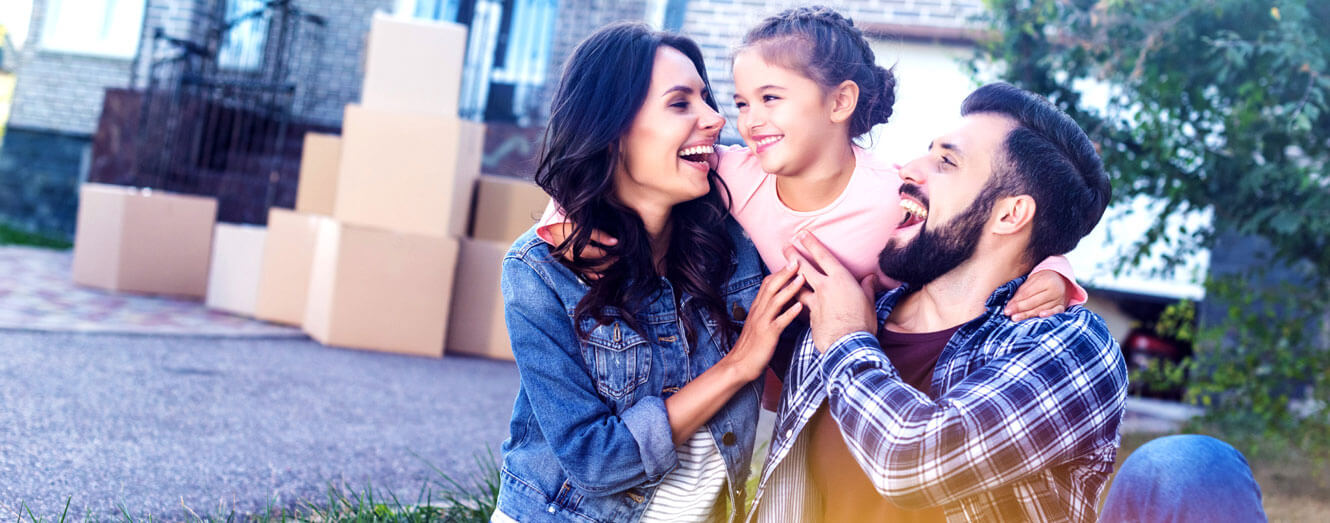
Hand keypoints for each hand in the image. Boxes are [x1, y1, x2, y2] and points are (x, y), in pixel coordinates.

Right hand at [544, 223, 617, 279]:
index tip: (619, 250)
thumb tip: (615, 242)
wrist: (553, 232)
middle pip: (598, 265)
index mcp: (581, 251)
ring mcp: (575, 264)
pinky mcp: (574, 265)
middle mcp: (578, 260)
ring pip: (593, 271)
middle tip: (618, 256)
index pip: (601, 255)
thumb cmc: (569, 229)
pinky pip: (585, 274)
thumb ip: (600, 235)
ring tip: (613, 263)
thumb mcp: (585, 229)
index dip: (611, 253)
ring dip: (604, 268)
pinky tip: (602, 274)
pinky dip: (594, 275)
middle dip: (609, 262)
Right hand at [725, 260, 805, 380]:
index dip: (779, 272)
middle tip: (797, 260)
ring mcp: (762, 322)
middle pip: (771, 287)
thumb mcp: (758, 324)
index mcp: (757, 308)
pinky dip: (790, 313)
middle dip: (784, 273)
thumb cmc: (752, 346)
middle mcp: (758, 312)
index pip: (767, 284)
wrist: (739, 364)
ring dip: (789, 288)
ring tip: (802, 277)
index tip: (792, 261)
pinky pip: (780, 322)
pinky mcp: (767, 335)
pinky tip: (800, 306)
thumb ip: (768, 312)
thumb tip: (783, 301)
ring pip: (776, 301)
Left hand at [785, 232, 876, 352]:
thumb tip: (871, 278)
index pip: (823, 256)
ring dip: (789, 278)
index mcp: (841, 279)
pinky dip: (797, 301)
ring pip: (797, 285)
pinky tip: (792, 300)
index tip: (802, 234)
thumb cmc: (863, 323)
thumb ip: (867, 287)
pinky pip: (801, 305)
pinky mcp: (810, 316)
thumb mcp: (869, 302)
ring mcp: (815, 301)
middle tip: (784, 247)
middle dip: (792, 255)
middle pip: (803, 267)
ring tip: (782, 272)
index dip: (811, 243)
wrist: (849, 345)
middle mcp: (825, 286)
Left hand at [1005, 269, 1070, 320]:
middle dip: (1019, 308)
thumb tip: (1010, 305)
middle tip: (1008, 313)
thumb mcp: (1032, 280)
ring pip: (1041, 308)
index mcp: (1046, 280)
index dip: (1016, 301)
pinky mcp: (1062, 306)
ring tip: (1016, 318)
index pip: (1028, 293)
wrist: (1061, 280)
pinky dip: (1049, 314)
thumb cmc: (1043, 280)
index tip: (1006, 308)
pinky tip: (1040, 316)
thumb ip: (1022, 291)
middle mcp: (1054, 290)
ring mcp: (1059, 299)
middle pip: (1034, 302)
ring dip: (1027, 314)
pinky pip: (1056, 312)